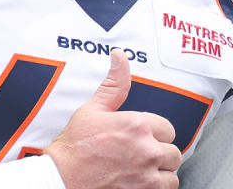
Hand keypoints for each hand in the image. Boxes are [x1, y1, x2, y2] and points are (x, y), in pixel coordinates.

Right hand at [45, 51, 180, 188]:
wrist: (60, 181)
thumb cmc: (73, 149)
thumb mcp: (92, 110)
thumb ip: (114, 85)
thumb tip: (120, 57)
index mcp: (137, 125)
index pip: (167, 129)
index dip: (154, 135)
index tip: (141, 140)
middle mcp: (147, 150)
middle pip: (172, 152)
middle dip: (159, 154)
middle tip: (140, 157)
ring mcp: (147, 176)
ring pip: (172, 173)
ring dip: (161, 173)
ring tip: (142, 171)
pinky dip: (157, 188)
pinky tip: (141, 183)